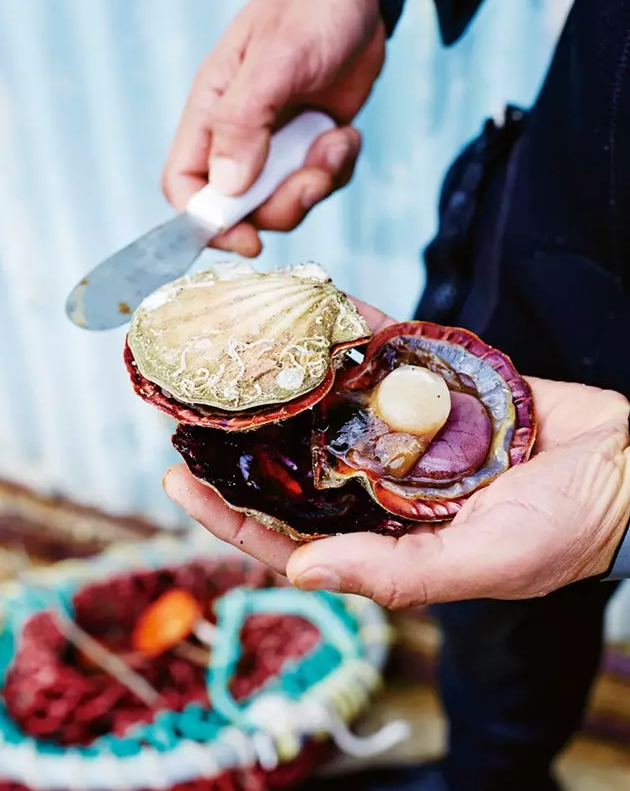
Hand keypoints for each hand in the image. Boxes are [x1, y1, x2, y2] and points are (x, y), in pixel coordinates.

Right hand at [162, 0, 385, 256]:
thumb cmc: (307, 11)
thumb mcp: (275, 59)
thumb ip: (245, 121)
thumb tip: (227, 188)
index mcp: (210, 114)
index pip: (184, 187)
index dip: (206, 223)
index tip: (248, 238)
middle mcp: (237, 137)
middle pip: (240, 209)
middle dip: (280, 206)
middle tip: (313, 177)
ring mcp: (276, 146)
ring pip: (283, 203)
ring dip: (315, 185)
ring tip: (335, 141)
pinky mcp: (310, 147)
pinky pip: (319, 184)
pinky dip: (337, 168)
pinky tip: (346, 133)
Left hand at [163, 302, 629, 602]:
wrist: (627, 463)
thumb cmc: (563, 529)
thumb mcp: (480, 562)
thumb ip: (394, 572)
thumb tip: (302, 576)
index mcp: (386, 536)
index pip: (290, 536)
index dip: (232, 516)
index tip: (177, 484)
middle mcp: (386, 483)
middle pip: (297, 463)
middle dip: (245, 440)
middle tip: (189, 407)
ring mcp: (408, 430)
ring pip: (332, 403)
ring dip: (287, 378)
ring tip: (234, 348)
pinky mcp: (436, 384)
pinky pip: (383, 355)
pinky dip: (352, 331)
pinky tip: (312, 306)